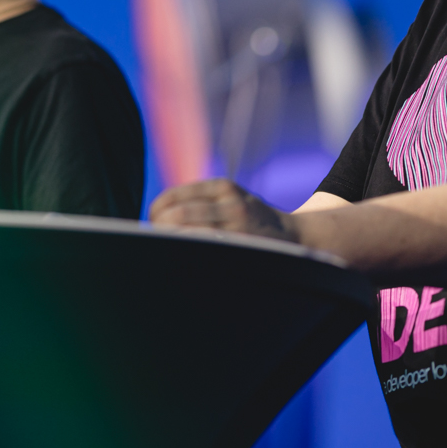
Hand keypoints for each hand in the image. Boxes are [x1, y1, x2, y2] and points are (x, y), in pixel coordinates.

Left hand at [149, 178, 299, 243]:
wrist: (294, 237)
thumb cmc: (250, 219)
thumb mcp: (230, 198)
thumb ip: (200, 201)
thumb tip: (156, 216)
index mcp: (222, 187)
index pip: (173, 198)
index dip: (155, 212)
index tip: (152, 223)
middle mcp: (230, 203)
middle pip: (177, 216)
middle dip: (159, 230)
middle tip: (153, 242)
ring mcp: (238, 227)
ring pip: (189, 235)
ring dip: (170, 245)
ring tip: (163, 253)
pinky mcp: (242, 247)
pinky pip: (205, 250)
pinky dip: (188, 255)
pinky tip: (182, 261)